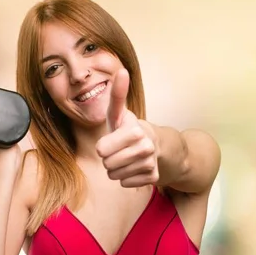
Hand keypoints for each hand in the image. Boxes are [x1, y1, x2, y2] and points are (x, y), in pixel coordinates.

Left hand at [96, 68, 158, 187]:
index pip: (102, 150)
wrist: (154, 144)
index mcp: (134, 131)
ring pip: (116, 176)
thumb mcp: (119, 112)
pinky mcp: (153, 177)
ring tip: (125, 157)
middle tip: (119, 149)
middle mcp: (145, 147)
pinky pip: (125, 184)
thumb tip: (122, 71)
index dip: (103, 146)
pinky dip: (126, 178)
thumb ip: (117, 94)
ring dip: (117, 168)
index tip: (112, 139)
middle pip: (108, 164)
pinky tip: (133, 167)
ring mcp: (150, 163)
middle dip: (109, 158)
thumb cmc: (128, 128)